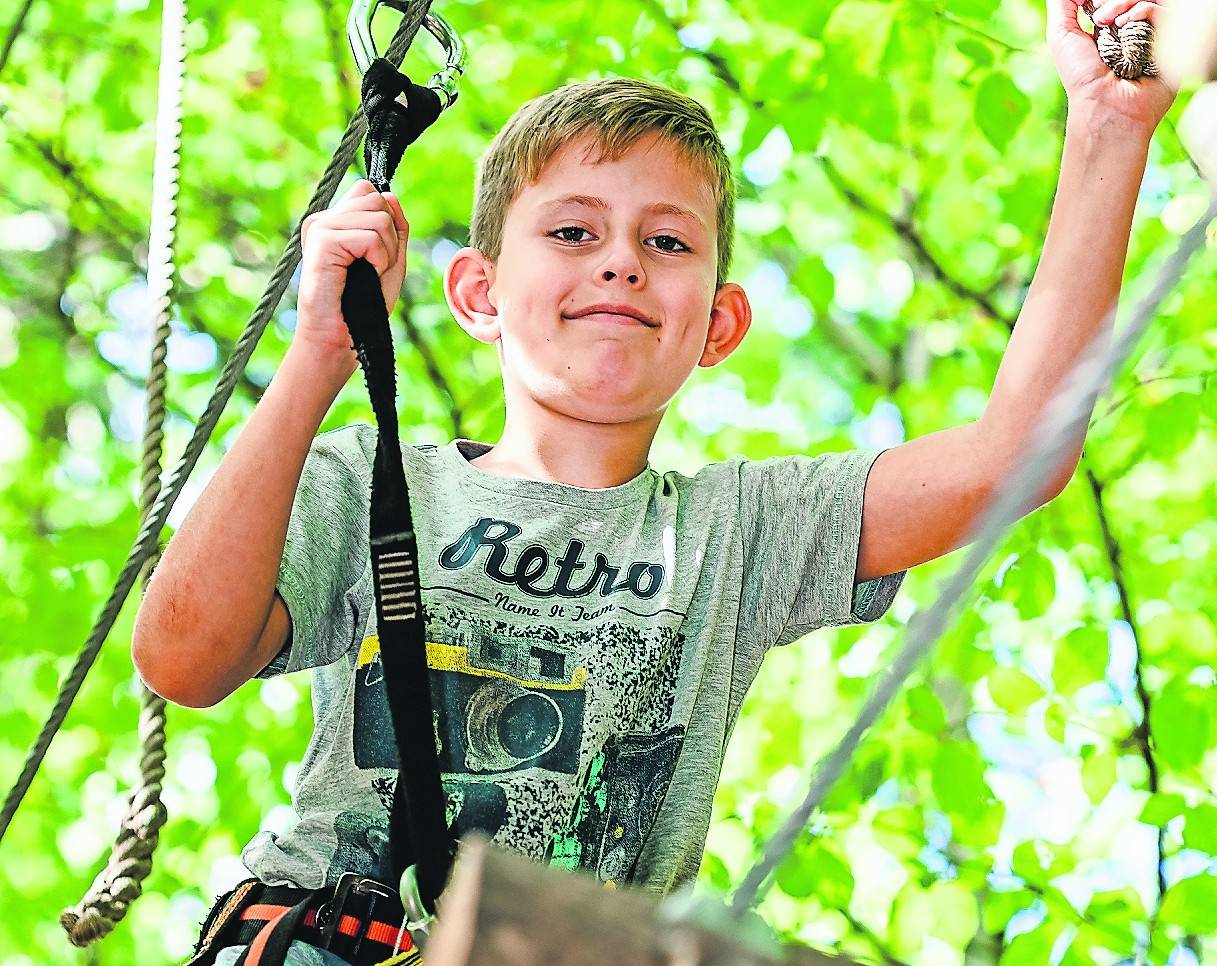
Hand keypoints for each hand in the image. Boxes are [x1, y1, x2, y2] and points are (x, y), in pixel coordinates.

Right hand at [296, 179, 409, 360]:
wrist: (341, 338)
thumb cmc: (364, 307)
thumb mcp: (390, 260)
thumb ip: (394, 228)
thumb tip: (390, 194)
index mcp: (336, 222)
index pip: (370, 191)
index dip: (388, 220)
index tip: (380, 255)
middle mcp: (324, 220)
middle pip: (378, 199)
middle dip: (391, 238)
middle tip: (375, 269)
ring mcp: (320, 228)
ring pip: (379, 216)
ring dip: (386, 252)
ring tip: (368, 275)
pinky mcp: (322, 241)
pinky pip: (370, 236)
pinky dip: (379, 260)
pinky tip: (365, 277)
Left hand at [1047, 0, 1178, 133]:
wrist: (1106, 105)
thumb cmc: (1081, 76)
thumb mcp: (1061, 35)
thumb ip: (1064, 5)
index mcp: (1109, 26)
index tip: (1092, 7)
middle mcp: (1132, 28)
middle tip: (1101, 18)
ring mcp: (1152, 33)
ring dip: (1128, 2)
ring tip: (1115, 24)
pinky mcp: (1171, 41)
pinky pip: (1166, 11)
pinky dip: (1147, 11)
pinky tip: (1130, 26)